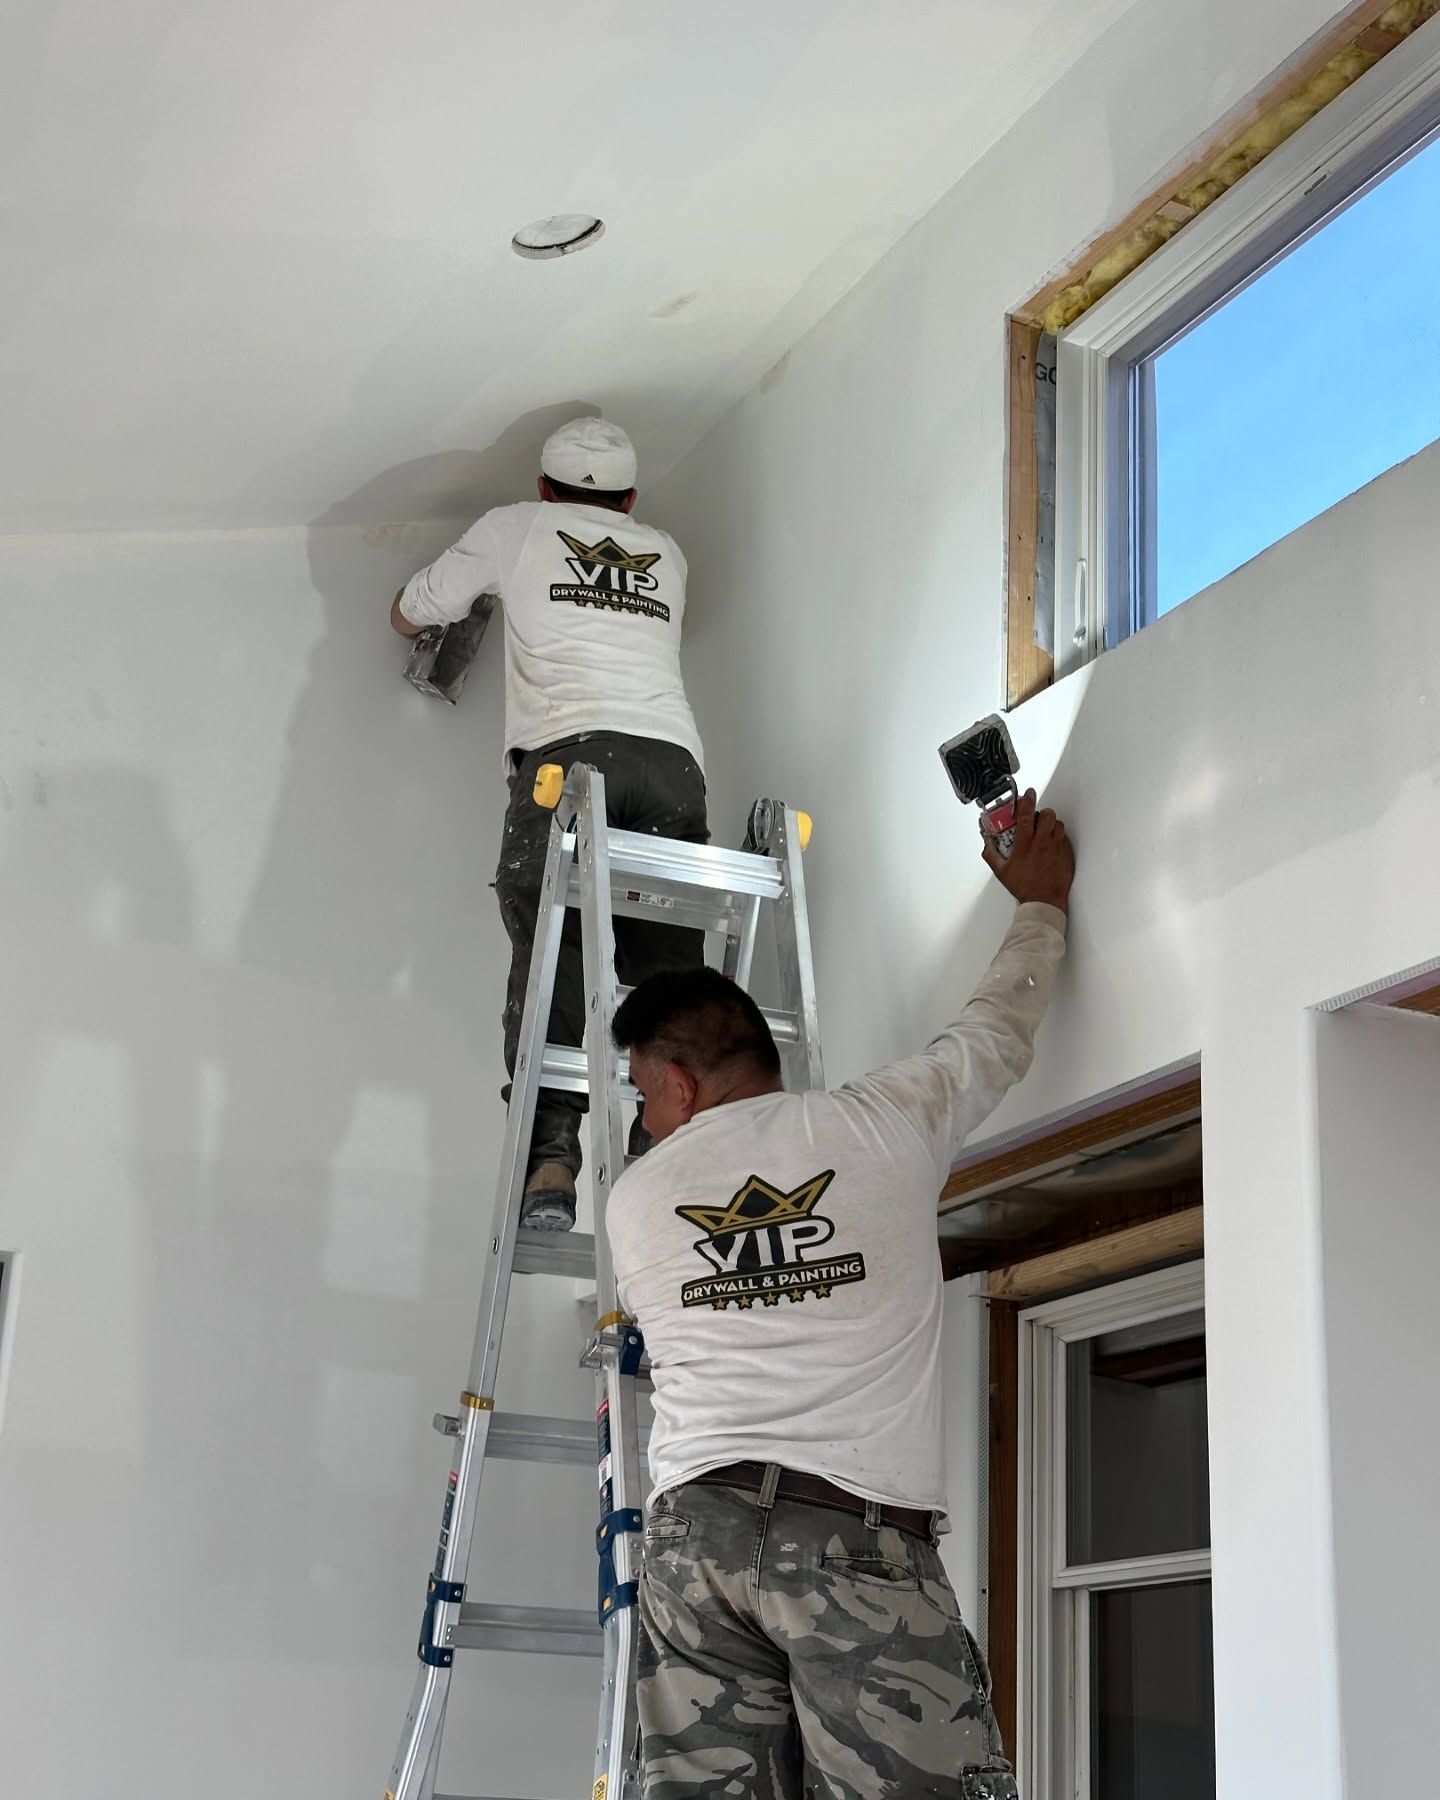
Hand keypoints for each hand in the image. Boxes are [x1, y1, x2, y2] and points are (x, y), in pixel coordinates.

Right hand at [983, 788, 1074, 911]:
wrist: (1044, 901)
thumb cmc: (1024, 887)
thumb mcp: (1001, 871)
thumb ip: (991, 854)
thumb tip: (986, 843)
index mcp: (1025, 844)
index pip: (1026, 814)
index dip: (1027, 800)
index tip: (1028, 794)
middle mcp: (1042, 843)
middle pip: (1047, 815)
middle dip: (1041, 813)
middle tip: (1036, 820)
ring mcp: (1056, 848)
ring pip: (1057, 824)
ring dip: (1050, 825)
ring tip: (1044, 833)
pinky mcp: (1066, 854)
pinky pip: (1064, 838)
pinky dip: (1058, 838)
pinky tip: (1051, 846)